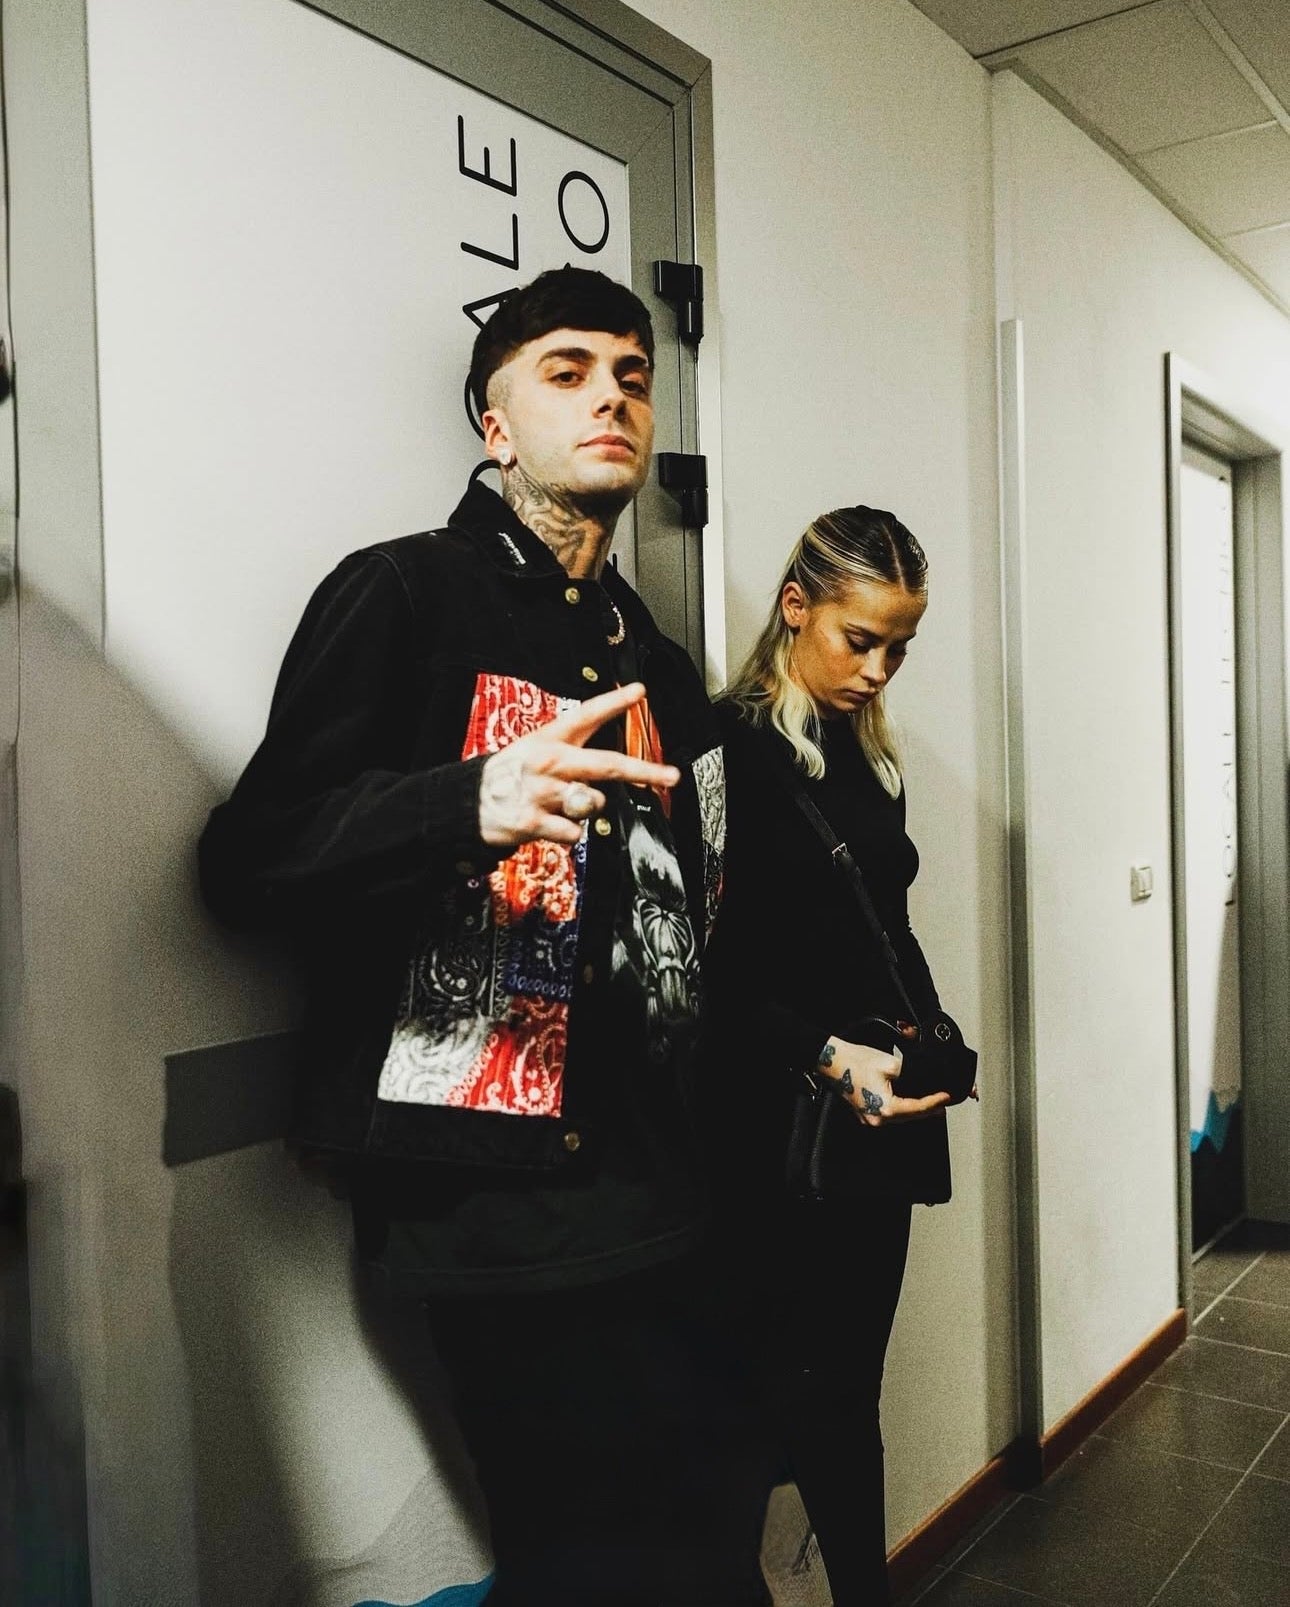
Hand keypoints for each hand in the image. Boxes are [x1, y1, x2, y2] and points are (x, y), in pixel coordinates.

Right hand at [478, 682, 679, 848]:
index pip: (585, 715)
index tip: (640, 692)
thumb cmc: (510, 776)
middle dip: (643, 770)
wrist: (465, 804)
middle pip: (606, 764)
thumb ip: (575, 756)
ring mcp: (541, 791)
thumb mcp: (535, 750)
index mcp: (548, 739)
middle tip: (670, 776)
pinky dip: (569, 832)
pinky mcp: (532, 821)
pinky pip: (574, 832)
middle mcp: (548, 761)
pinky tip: (549, 824)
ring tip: (562, 805)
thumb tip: (613, 772)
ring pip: (593, 802)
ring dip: (586, 808)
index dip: (614, 702)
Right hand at [816, 1034, 952, 1126]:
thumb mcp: (890, 1063)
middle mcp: (877, 1119)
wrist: (832, 1060)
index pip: (919, 1108)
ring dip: (915, 1110)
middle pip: (910, 1117)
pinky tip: (908, 1102)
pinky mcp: (864, 1113)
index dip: (936, 1102)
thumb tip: (924, 1077)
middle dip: (929, 1109)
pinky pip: (888, 1114)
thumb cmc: (855, 1061)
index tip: (947, 1097)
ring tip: (931, 1104)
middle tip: (944, 1102)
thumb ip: (911, 1073)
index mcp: (885, 1109)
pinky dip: (901, 1109)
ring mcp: (869, 1118)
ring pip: (900, 1117)